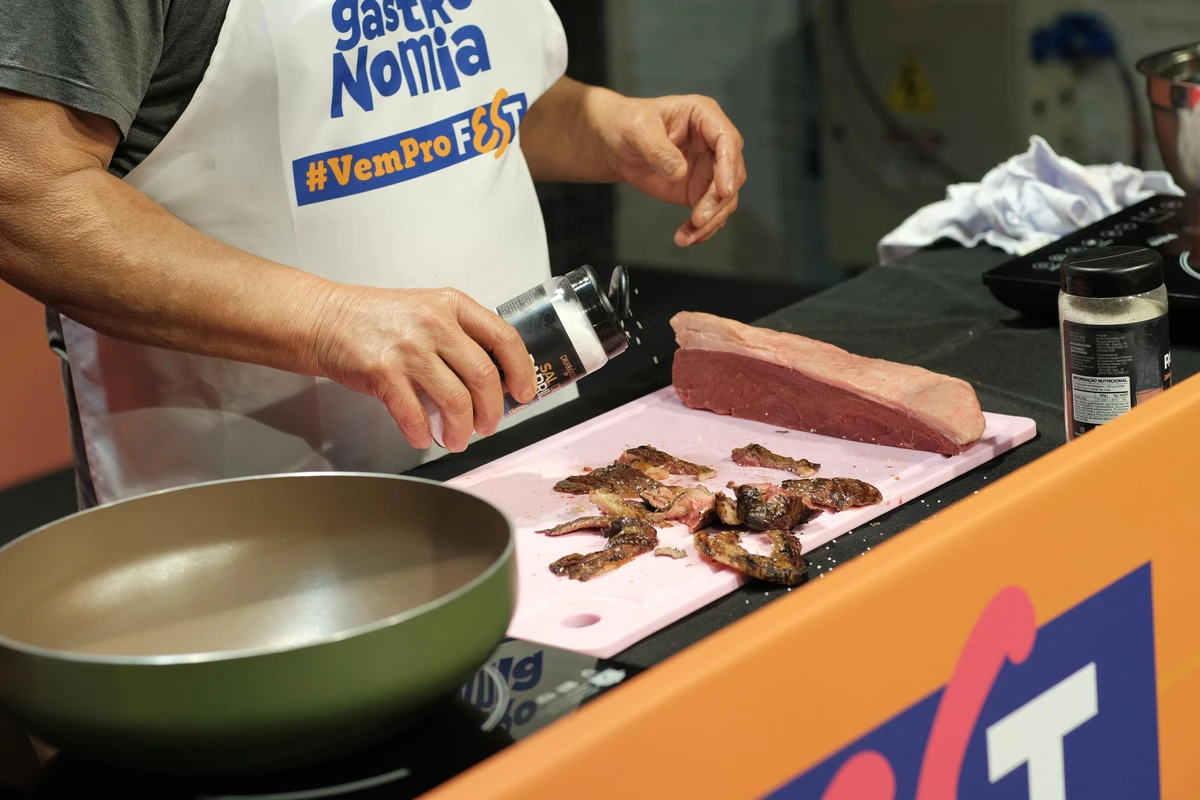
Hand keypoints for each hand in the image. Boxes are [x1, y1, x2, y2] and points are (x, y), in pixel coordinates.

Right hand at [313, 286, 537, 452]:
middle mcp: (434, 323)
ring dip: (461, 429)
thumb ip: (460, 337)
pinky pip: (414, 413)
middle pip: (483, 375)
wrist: (325, 319)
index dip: (520, 370)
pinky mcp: (383, 371)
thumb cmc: (377, 319)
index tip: (523, 393)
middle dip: (492, 410)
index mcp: (452, 306)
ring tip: (458, 439)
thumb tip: (493, 380)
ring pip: (455, 400)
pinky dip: (424, 432)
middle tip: (489, 425)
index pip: (503, 337)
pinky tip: (424, 436)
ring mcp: (409, 347)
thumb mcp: (428, 311)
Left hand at [601, 94, 745, 246]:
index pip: (727, 139)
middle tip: (700, 220)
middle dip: (719, 201)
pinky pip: (710, 212)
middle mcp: (712, 142)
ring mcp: (709, 168)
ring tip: (689, 236)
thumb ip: (657, 149)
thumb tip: (678, 171)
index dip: (729, 166)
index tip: (723, 191)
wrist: (617, 144)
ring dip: (711, 220)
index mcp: (703, 116)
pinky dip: (701, 228)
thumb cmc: (628, 124)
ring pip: (725, 198)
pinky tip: (687, 237)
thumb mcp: (637, 130)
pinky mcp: (700, 189)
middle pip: (732, 174)